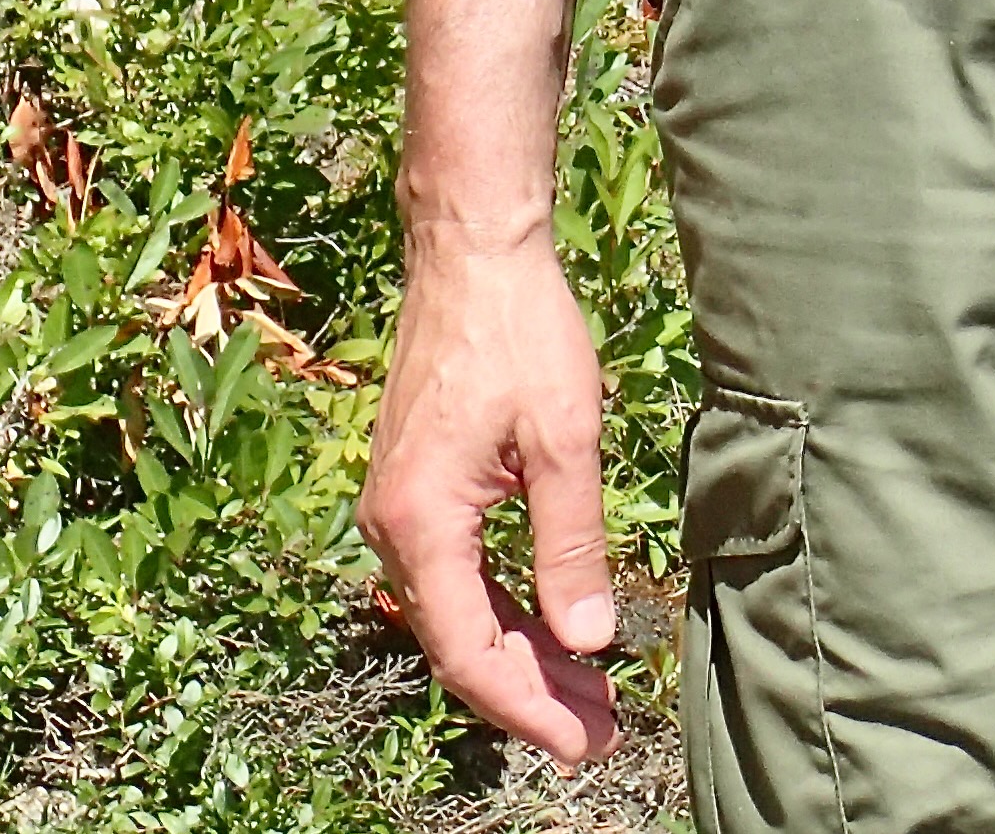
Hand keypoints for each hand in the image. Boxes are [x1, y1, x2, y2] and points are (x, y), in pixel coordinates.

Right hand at [358, 226, 622, 763]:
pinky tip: (549, 624)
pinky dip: (501, 605)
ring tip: (589, 689)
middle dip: (531, 691)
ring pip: (455, 611)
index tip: (585, 743)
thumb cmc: (521, 330)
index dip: (528, 708)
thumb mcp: (564, 439)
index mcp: (422, 522)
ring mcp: (397, 506)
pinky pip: (452, 573)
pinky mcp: (413, 487)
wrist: (472, 251)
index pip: (470, 652)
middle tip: (601, 729)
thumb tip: (589, 641)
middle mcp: (393, 526)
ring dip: (520, 651)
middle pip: (458, 642)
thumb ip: (571, 545)